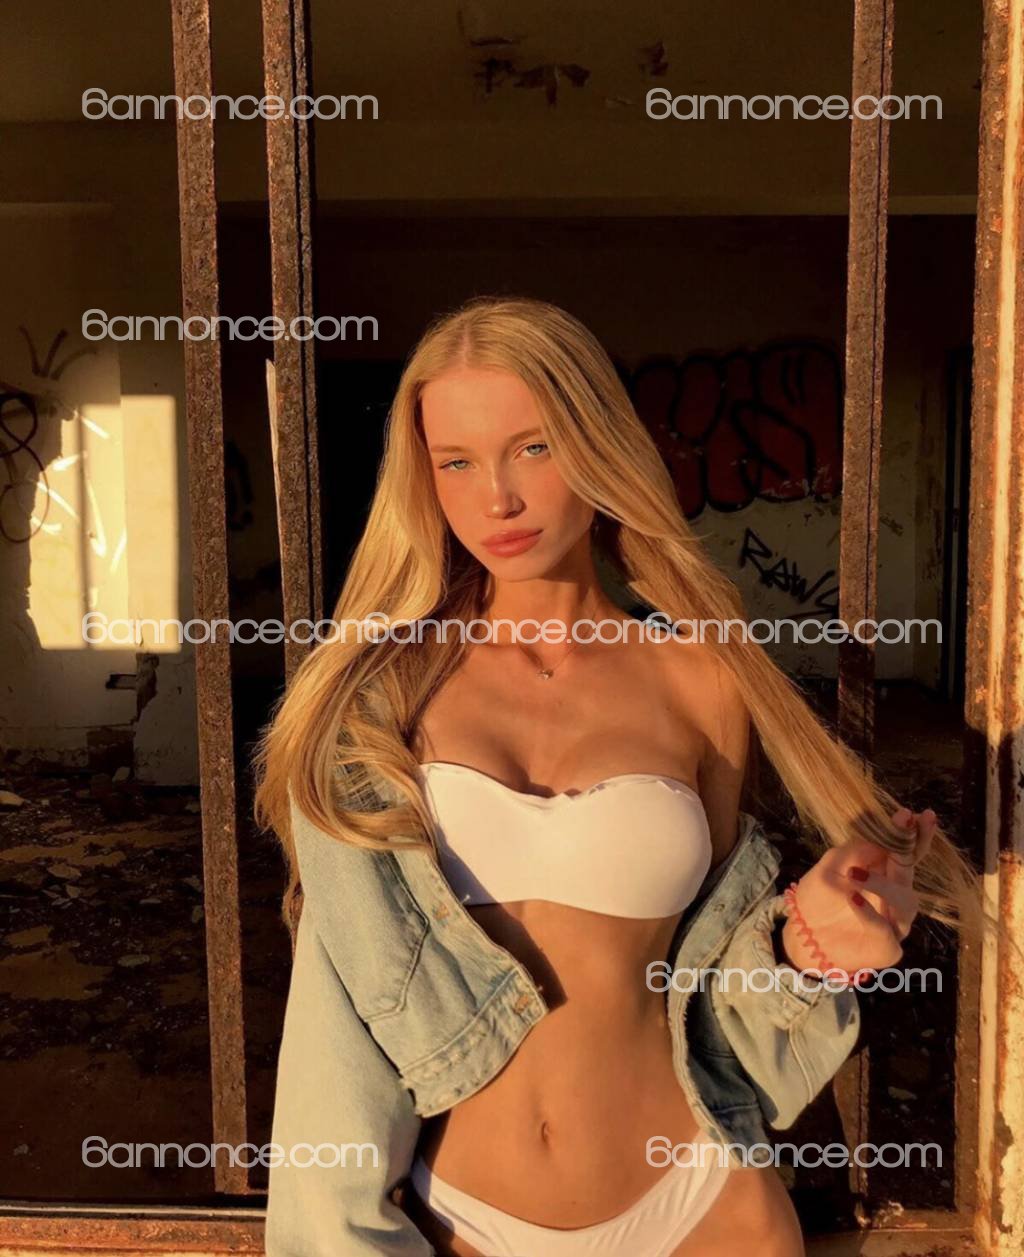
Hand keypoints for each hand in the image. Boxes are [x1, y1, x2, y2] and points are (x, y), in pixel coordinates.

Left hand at [781, 806, 936, 975]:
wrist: (802, 938)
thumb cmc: (817, 900)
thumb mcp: (828, 867)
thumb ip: (853, 851)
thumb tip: (879, 837)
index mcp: (883, 873)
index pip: (905, 851)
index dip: (912, 833)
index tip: (913, 814)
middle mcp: (895, 896)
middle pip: (910, 871)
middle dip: (911, 846)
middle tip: (908, 824)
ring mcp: (895, 922)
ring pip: (905, 901)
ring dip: (882, 884)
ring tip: (855, 874)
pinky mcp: (887, 946)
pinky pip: (885, 930)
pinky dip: (869, 914)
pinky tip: (853, 899)